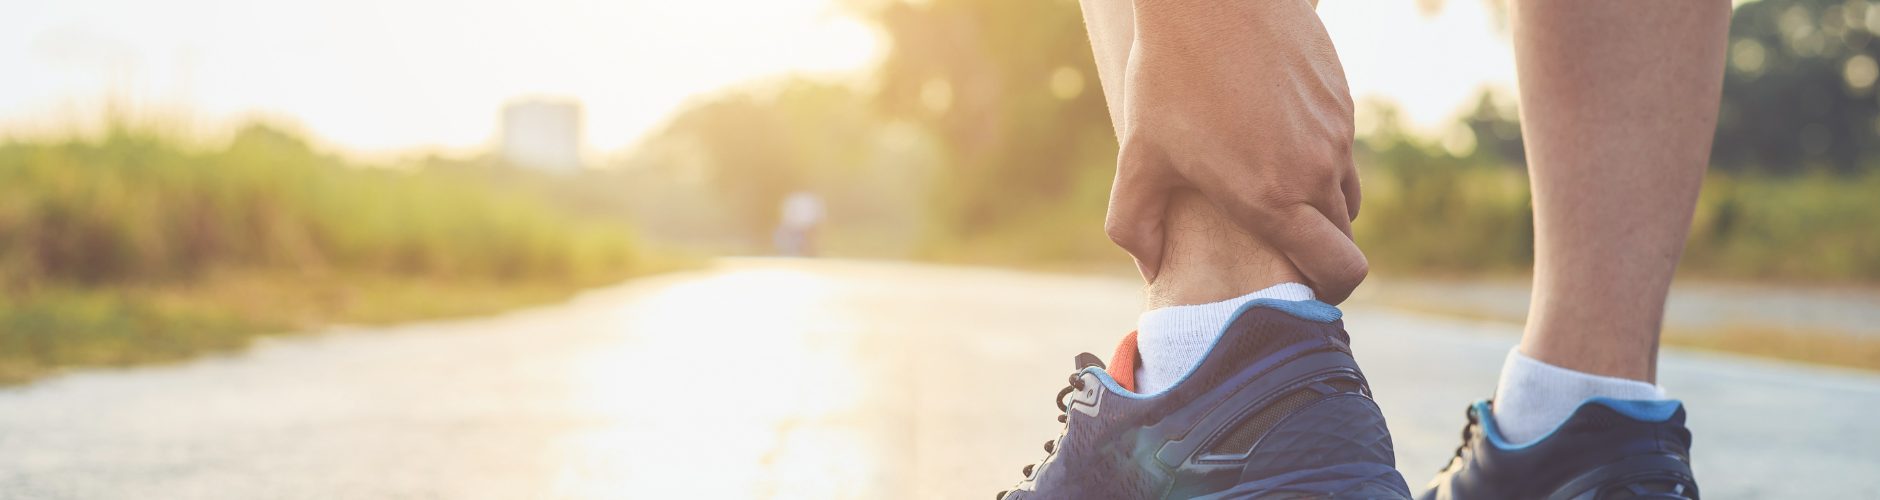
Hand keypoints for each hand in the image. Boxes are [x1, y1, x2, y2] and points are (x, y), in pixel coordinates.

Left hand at [1106, 0, 1365, 302]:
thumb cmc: (1168, 78)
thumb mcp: (1139, 157)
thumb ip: (1136, 225)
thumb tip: (1151, 270)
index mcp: (1271, 199)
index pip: (1337, 272)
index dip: (1326, 294)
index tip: (1300, 293)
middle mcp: (1315, 171)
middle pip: (1343, 241)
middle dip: (1317, 256)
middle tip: (1276, 252)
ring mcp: (1335, 133)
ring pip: (1344, 195)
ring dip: (1318, 208)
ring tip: (1272, 195)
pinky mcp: (1342, 100)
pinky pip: (1341, 150)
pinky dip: (1318, 161)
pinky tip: (1274, 141)